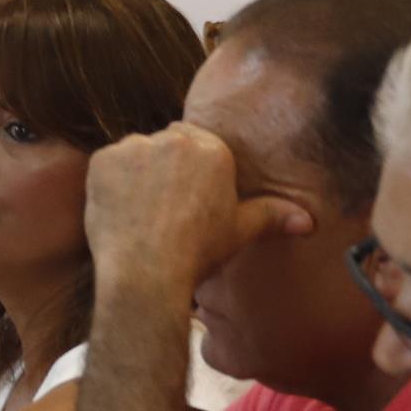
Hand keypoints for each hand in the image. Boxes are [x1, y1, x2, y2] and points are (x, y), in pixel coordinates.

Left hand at [86, 121, 312, 298]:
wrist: (147, 270)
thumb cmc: (197, 251)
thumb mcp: (240, 231)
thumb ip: (273, 215)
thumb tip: (308, 221)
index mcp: (213, 149)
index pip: (197, 141)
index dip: (190, 168)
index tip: (185, 193)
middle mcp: (174, 140)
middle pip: (166, 144)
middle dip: (165, 168)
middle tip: (163, 205)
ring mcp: (135, 147)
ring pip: (136, 153)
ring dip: (137, 172)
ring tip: (142, 210)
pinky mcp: (103, 159)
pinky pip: (108, 164)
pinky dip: (111, 182)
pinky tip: (120, 209)